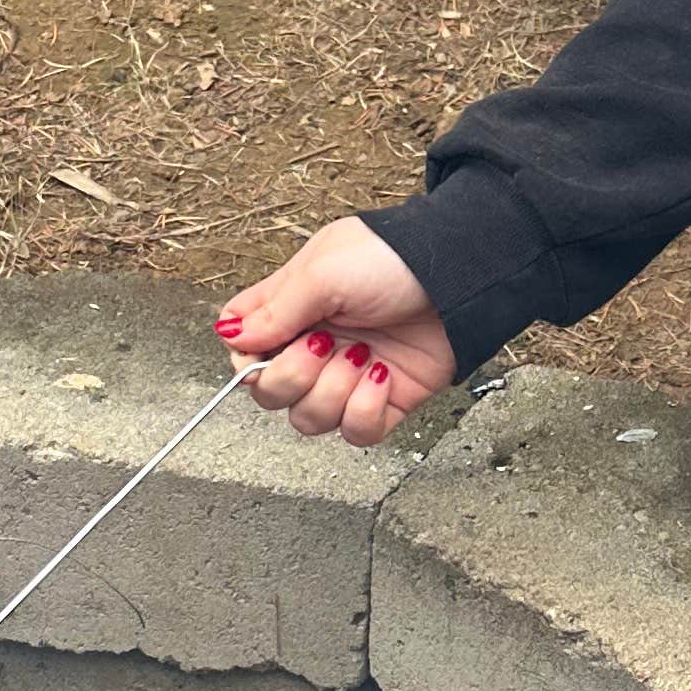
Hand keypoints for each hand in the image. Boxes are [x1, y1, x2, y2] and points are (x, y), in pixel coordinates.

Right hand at [216, 220, 453, 446]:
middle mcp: (314, 346)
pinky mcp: (384, 400)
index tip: (264, 347)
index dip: (246, 359)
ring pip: (308, 420)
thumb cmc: (393, 258)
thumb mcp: (323, 272)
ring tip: (361, 357)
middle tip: (324, 345)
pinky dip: (364, 410)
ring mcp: (347, 376)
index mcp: (290, 310)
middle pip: (270, 394)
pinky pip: (355, 432)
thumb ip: (274, 311)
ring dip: (331, 392)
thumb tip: (229, 336)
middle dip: (292, 377)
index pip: (241, 349)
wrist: (461, 274)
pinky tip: (381, 376)